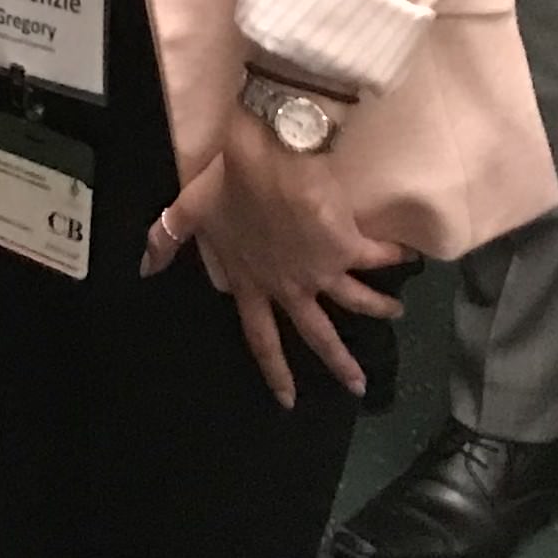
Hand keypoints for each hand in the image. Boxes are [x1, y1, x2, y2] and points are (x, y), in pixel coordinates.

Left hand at [143, 122, 401, 407]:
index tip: (287, 399)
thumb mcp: (189, 212)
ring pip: (355, 302)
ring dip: (376, 309)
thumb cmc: (227, 184)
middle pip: (316, 334)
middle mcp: (289, 285)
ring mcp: (322, 270)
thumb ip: (167, 240)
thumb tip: (143, 266)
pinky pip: (378, 257)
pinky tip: (414, 258)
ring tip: (396, 314)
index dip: (273, 370)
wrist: (270, 158)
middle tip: (358, 388)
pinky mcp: (348, 248)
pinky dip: (396, 257)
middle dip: (337, 362)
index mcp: (251, 282)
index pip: (260, 336)